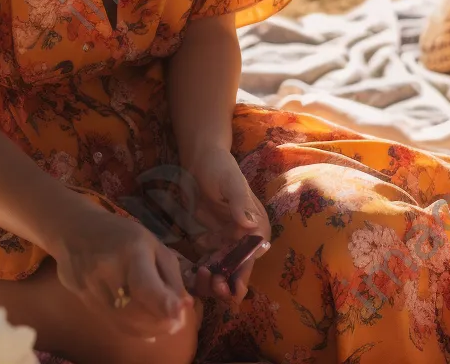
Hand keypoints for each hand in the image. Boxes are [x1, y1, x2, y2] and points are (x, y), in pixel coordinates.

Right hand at [48, 203, 197, 340]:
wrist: (75, 228)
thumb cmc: (121, 235)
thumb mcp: (152, 245)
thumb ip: (170, 277)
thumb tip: (185, 308)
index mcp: (131, 251)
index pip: (146, 285)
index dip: (164, 304)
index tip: (179, 315)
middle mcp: (108, 270)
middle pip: (139, 313)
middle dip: (163, 322)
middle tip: (176, 320)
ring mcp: (92, 286)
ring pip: (126, 323)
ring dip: (149, 328)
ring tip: (161, 321)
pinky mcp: (83, 298)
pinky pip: (113, 323)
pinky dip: (133, 328)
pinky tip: (142, 322)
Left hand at [181, 145, 270, 303]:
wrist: (200, 158)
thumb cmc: (220, 166)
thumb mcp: (231, 182)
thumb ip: (239, 203)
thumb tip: (249, 225)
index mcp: (257, 227)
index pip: (251, 257)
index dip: (242, 275)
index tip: (233, 291)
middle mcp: (245, 237)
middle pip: (237, 267)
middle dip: (227, 283)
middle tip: (213, 290)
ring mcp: (228, 238)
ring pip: (223, 267)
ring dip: (214, 279)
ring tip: (201, 284)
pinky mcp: (212, 237)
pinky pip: (208, 258)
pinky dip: (202, 268)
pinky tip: (192, 276)